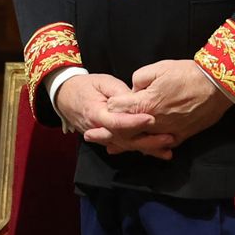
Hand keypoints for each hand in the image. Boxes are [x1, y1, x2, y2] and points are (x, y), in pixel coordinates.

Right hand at [52, 73, 172, 158]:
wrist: (66, 96)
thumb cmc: (86, 86)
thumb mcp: (102, 81)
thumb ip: (119, 91)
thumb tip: (136, 99)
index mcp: (96, 113)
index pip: (117, 122)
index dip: (134, 122)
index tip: (151, 119)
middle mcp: (99, 130)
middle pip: (124, 140)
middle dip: (147, 141)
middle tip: (169, 138)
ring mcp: (102, 137)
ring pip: (126, 146)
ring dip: (147, 149)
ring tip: (167, 150)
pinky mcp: (106, 139)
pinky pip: (123, 146)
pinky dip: (139, 150)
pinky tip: (155, 152)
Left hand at [104, 60, 232, 153]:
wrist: (217, 86)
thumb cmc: (187, 73)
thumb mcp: (159, 68)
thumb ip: (139, 80)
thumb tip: (132, 90)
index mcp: (145, 104)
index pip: (118, 110)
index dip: (109, 109)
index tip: (101, 109)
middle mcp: (154, 122)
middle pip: (126, 131)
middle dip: (108, 133)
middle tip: (91, 136)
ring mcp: (168, 132)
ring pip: (142, 142)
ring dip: (126, 144)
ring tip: (110, 148)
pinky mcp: (181, 136)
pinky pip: (162, 145)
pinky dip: (151, 147)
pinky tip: (143, 150)